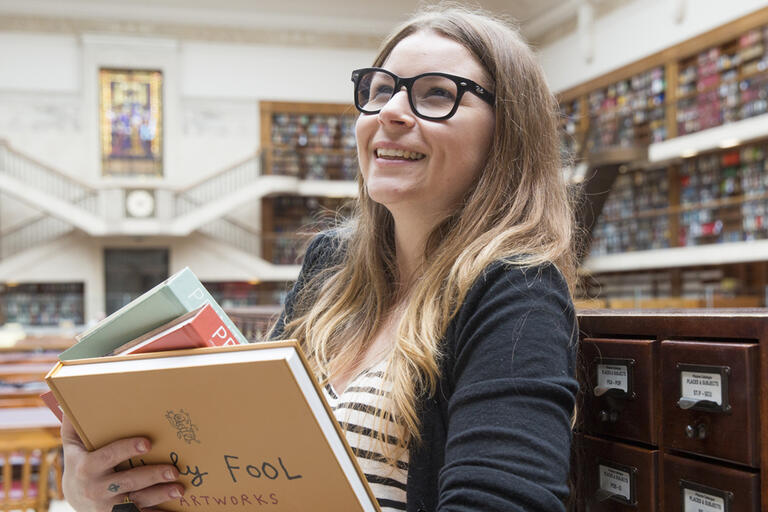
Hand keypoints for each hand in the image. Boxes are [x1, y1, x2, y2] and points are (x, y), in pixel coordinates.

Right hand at [61, 415, 183, 510]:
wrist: (74, 497)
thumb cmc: (79, 461)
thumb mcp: (72, 444)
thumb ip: (73, 424)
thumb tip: (70, 400)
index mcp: (87, 467)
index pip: (109, 456)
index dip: (127, 449)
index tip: (147, 443)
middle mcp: (97, 489)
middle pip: (129, 481)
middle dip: (152, 475)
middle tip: (174, 470)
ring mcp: (108, 506)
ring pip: (137, 501)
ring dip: (160, 495)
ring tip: (180, 488)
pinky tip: (174, 509)